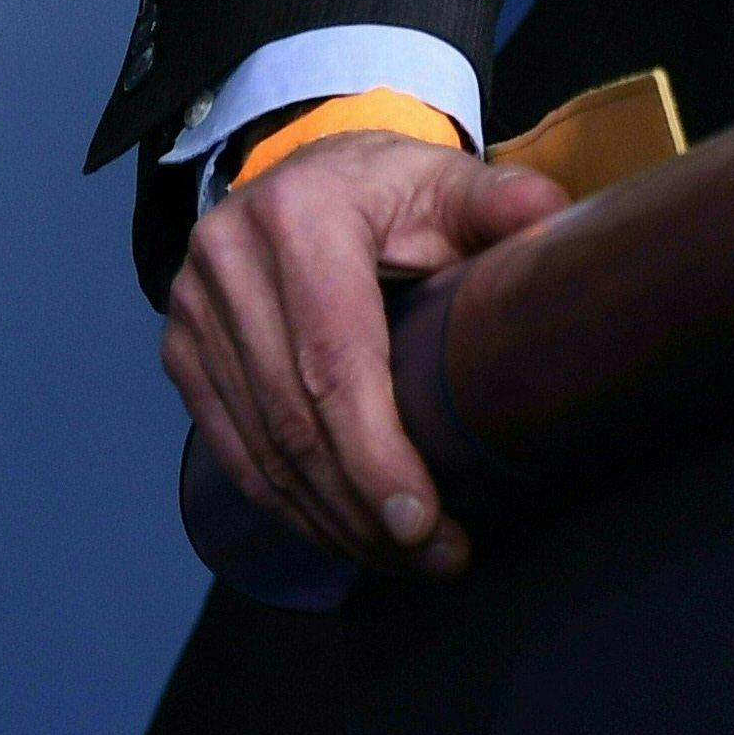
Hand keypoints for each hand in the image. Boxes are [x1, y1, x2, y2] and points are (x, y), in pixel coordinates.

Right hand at [160, 132, 570, 577]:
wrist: (307, 175)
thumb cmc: (393, 189)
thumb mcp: (448, 180)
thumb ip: (500, 200)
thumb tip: (552, 221)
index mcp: (300, 216)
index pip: (334, 361)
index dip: (374, 453)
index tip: (422, 521)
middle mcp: (228, 261)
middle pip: (294, 420)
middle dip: (363, 506)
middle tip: (434, 556)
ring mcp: (193, 311)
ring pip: (259, 449)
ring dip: (329, 519)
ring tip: (402, 559)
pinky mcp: (181, 351)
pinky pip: (231, 449)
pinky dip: (287, 503)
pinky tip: (341, 532)